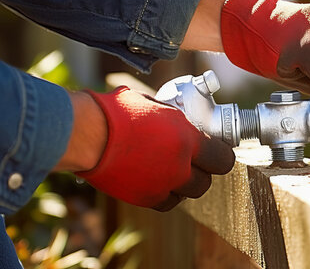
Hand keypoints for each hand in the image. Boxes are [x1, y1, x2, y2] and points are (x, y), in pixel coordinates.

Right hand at [76, 87, 234, 210]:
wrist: (86, 133)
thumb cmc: (117, 112)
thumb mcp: (155, 105)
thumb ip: (175, 119)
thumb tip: (184, 119)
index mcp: (189, 139)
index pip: (223, 159)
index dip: (221, 156)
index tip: (215, 153)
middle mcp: (181, 165)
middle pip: (206, 180)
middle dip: (202, 172)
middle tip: (192, 162)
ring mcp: (163, 184)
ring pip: (188, 193)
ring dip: (185, 184)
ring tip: (173, 172)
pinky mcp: (145, 197)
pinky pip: (167, 202)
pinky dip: (166, 194)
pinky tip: (158, 182)